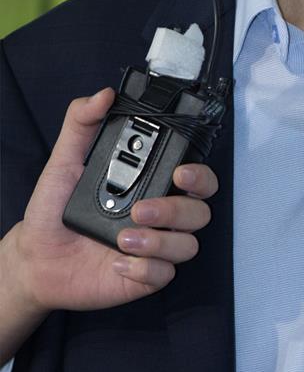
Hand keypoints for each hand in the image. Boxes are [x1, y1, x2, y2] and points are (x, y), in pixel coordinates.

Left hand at [0, 89, 217, 360]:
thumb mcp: (64, 160)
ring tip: (123, 239)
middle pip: (200, 212)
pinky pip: (164, 275)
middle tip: (141, 209)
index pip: (196, 177)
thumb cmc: (54, 208)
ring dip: (159, 242)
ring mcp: (155, 246)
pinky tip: (117, 261)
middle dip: (177, 210)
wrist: (35, 256)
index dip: (199, 175)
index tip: (179, 172)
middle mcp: (161, 214)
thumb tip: (103, 95)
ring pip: (187, 245)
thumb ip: (82, 123)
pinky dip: (145, 269)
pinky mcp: (145, 276)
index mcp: (152, 183)